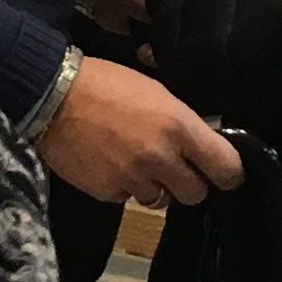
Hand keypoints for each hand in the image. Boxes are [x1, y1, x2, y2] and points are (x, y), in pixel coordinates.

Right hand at [38, 58, 241, 207]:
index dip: (230, 173)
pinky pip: (128, 198)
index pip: (225, 167)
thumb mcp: (155, 90)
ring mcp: (133, 178)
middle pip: (196, 193)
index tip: (226, 173)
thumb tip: (200, 142)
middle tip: (178, 168)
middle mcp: (161, 157)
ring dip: (156, 186)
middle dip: (190, 183)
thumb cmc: (105, 81)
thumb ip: (181, 121)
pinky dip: (124, 186)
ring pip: (162, 200)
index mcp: (178, 126)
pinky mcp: (107, 192)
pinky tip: (111, 164)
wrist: (51, 95)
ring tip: (138, 164)